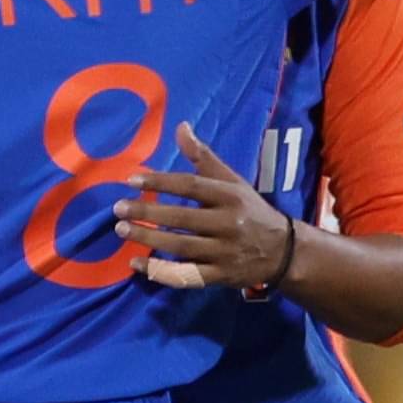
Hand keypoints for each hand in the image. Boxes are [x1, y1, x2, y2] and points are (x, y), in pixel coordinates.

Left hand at [118, 126, 294, 291]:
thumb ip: (203, 157)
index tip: (132, 180)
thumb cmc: (249, 211)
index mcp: (230, 196)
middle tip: (118, 208)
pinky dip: (160, 272)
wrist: (285, 251)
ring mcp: (224, 252)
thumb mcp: (232, 181)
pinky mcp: (219, 276)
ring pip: (181, 247)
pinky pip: (185, 276)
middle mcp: (228, 224)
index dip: (161, 182)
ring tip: (122, 230)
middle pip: (182, 218)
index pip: (191, 186)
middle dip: (148, 212)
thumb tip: (181, 126)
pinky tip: (136, 264)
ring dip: (148, 239)